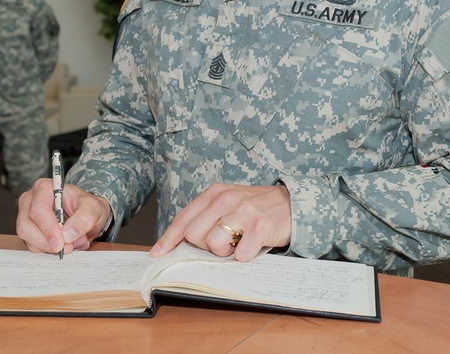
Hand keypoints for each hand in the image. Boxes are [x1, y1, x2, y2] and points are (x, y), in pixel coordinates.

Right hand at [16, 178, 110, 255]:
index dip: (48, 227)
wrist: (87, 215)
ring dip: (50, 247)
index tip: (61, 242)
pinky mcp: (28, 231)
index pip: (38, 208)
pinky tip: (63, 245)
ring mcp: (26, 216)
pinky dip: (48, 250)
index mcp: (44, 188)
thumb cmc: (87, 206)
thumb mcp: (93, 208)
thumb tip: (68, 233)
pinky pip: (32, 246)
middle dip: (47, 241)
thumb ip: (84, 218)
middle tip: (68, 247)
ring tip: (71, 243)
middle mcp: (30, 201)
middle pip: (26, 226)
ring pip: (27, 238)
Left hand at [150, 183, 291, 261]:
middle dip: (206, 245)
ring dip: (225, 252)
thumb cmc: (256, 206)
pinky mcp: (259, 227)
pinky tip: (253, 244)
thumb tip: (179, 240)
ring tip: (238, 242)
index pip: (185, 218)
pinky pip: (239, 255)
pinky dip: (245, 256)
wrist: (292, 204)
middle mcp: (227, 199)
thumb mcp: (228, 202)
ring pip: (214, 245)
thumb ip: (206, 216)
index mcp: (216, 192)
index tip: (158, 254)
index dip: (169, 239)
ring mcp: (244, 212)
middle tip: (224, 240)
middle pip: (195, 235)